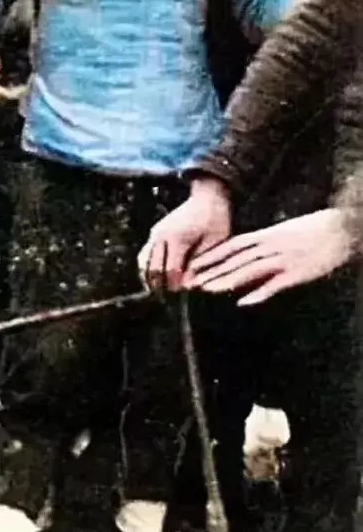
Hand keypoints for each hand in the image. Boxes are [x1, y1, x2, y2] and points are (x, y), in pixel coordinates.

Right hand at [138, 176, 231, 291]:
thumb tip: (188, 285)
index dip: (175, 288)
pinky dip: (146, 268)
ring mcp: (156, 233)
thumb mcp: (216, 242)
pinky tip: (153, 280)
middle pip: (154, 268)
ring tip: (157, 295)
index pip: (171, 271)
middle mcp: (162, 236)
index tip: (181, 302)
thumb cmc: (216, 220)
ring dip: (149, 279)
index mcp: (178, 238)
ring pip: (144, 262)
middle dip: (160, 287)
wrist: (207, 197)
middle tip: (168, 304)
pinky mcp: (155, 232)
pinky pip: (145, 254)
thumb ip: (201, 263)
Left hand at [186, 209, 354, 303]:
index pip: (231, 246)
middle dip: (212, 271)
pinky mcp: (297, 274)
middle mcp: (269, 246)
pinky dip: (259, 293)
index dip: (211, 256)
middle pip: (235, 260)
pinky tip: (243, 302)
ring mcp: (283, 260)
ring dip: (227, 281)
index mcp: (265, 235)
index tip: (193, 265)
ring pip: (249, 271)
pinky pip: (275, 285)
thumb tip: (243, 256)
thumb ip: (262, 244)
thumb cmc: (310, 231)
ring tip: (208, 290)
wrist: (340, 229)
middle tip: (191, 282)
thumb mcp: (281, 232)